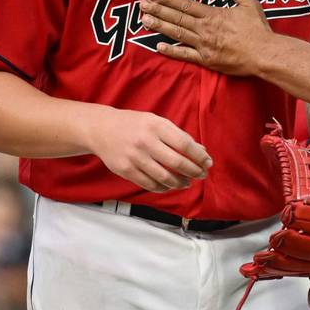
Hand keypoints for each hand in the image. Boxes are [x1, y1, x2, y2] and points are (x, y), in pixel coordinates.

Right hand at [85, 108, 211, 191]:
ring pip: (164, 177)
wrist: (102, 129)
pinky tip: (170, 186)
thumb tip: (201, 151)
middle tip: (201, 175)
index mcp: (156, 126)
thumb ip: (178, 136)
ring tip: (187, 182)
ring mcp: (134, 157)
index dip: (199, 156)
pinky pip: (149, 184)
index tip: (208, 163)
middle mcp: (145, 141)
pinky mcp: (125, 170)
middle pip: (176, 162)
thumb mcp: (157, 122)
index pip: (184, 143)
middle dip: (194, 171)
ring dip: (180, 182)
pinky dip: (163, 187)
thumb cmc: (135, 125)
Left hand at [139, 0, 274, 75]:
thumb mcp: (248, 3)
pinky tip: (158, 46)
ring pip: (177, 33)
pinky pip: (185, 55)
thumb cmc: (258, 29)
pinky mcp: (206, 60)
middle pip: (177, 17)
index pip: (186, 4)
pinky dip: (171, 51)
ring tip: (145, 21)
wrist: (264, 54)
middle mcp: (204, 28)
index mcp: (213, 14)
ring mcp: (204, 45)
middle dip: (158, 10)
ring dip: (160, 26)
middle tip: (141, 6)